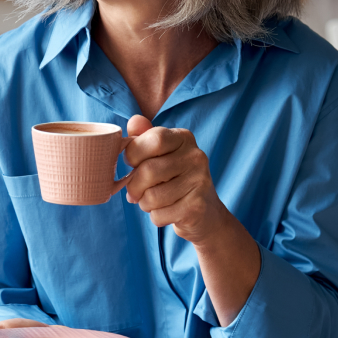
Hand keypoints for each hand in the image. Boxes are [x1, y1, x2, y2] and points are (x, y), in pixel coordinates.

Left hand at [123, 115, 231, 245]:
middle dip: (134, 186)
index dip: (134, 154)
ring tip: (152, 201)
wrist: (205, 213)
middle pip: (148, 170)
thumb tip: (134, 120)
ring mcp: (199, 182)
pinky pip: (159, 215)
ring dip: (144, 203)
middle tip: (136, 192)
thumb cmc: (174, 179)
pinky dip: (156, 217)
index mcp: (184, 138)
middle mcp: (196, 156)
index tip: (132, 163)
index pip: (153, 139)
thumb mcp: (160, 154)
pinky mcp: (197, 207)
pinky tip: (167, 211)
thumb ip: (144, 137)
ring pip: (151, 197)